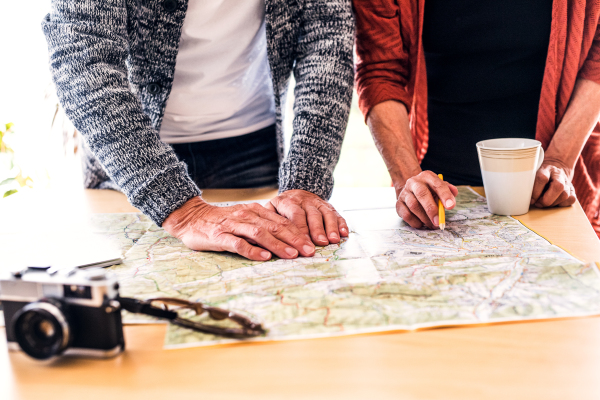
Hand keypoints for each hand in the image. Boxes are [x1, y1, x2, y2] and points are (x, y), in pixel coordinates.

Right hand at [162, 197, 315, 260]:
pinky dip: (252, 250)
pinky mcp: (220, 236)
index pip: (281, 221)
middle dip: (294, 239)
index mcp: (255, 211)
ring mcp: (233, 225)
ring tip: (292, 255)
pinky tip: (264, 257)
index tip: (312, 245)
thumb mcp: (245, 219)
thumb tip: (288, 239)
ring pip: (259, 234)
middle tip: (308, 251)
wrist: (191, 218)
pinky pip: (238, 243)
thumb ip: (263, 226)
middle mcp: (247, 215)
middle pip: (274, 227)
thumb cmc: (221, 222)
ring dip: (277, 244)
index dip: (298, 233)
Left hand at [265, 189, 348, 245]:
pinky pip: (336, 214)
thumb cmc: (280, 208)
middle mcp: (304, 201)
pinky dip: (341, 224)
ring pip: (326, 214)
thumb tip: (264, 239)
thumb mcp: (270, 210)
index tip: (302, 244)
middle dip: (317, 230)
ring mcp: (318, 202)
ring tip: (333, 240)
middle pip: (312, 215)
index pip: (295, 215)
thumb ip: (268, 221)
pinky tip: (344, 234)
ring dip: (330, 227)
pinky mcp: (328, 206)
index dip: (300, 230)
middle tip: (320, 243)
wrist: (296, 191)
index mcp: (288, 202)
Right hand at [395, 171, 457, 228]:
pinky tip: (421, 224)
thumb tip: (454, 193)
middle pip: (422, 194)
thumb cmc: (429, 190)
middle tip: (438, 221)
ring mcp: (404, 193)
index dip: (445, 195)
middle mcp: (414, 182)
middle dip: (431, 209)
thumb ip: (448, 190)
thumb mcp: (439, 186)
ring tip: (432, 224)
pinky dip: (415, 222)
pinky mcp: (398, 204)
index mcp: (427, 176)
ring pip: (413, 206)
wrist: (411, 190)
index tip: (451, 206)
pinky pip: (406, 214)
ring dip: (424, 218)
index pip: (437, 184)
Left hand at [530, 159, 576, 207]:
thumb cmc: (540, 176)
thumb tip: (526, 198)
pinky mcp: (572, 190)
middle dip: (547, 199)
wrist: (555, 169)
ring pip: (565, 195)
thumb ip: (530, 184)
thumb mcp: (533, 176)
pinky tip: (553, 202)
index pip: (542, 178)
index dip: (536, 191)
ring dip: (552, 203)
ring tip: (543, 203)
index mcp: (546, 169)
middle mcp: (559, 175)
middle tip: (538, 203)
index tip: (531, 199)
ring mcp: (567, 182)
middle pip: (558, 186)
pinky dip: (561, 204)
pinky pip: (570, 199)